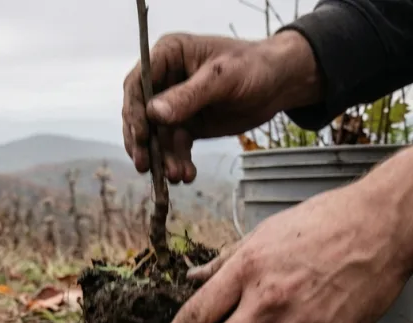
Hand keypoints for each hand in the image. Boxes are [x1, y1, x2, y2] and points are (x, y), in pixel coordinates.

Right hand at [122, 31, 319, 183]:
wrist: (278, 84)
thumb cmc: (253, 67)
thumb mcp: (222, 78)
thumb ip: (189, 96)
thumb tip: (153, 114)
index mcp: (167, 55)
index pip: (138, 84)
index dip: (134, 111)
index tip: (141, 136)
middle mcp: (164, 79)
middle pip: (140, 113)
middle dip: (144, 142)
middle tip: (146, 166)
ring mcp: (174, 104)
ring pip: (157, 135)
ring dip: (163, 158)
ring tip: (176, 176)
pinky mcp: (187, 124)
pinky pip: (175, 147)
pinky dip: (178, 162)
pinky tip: (186, 175)